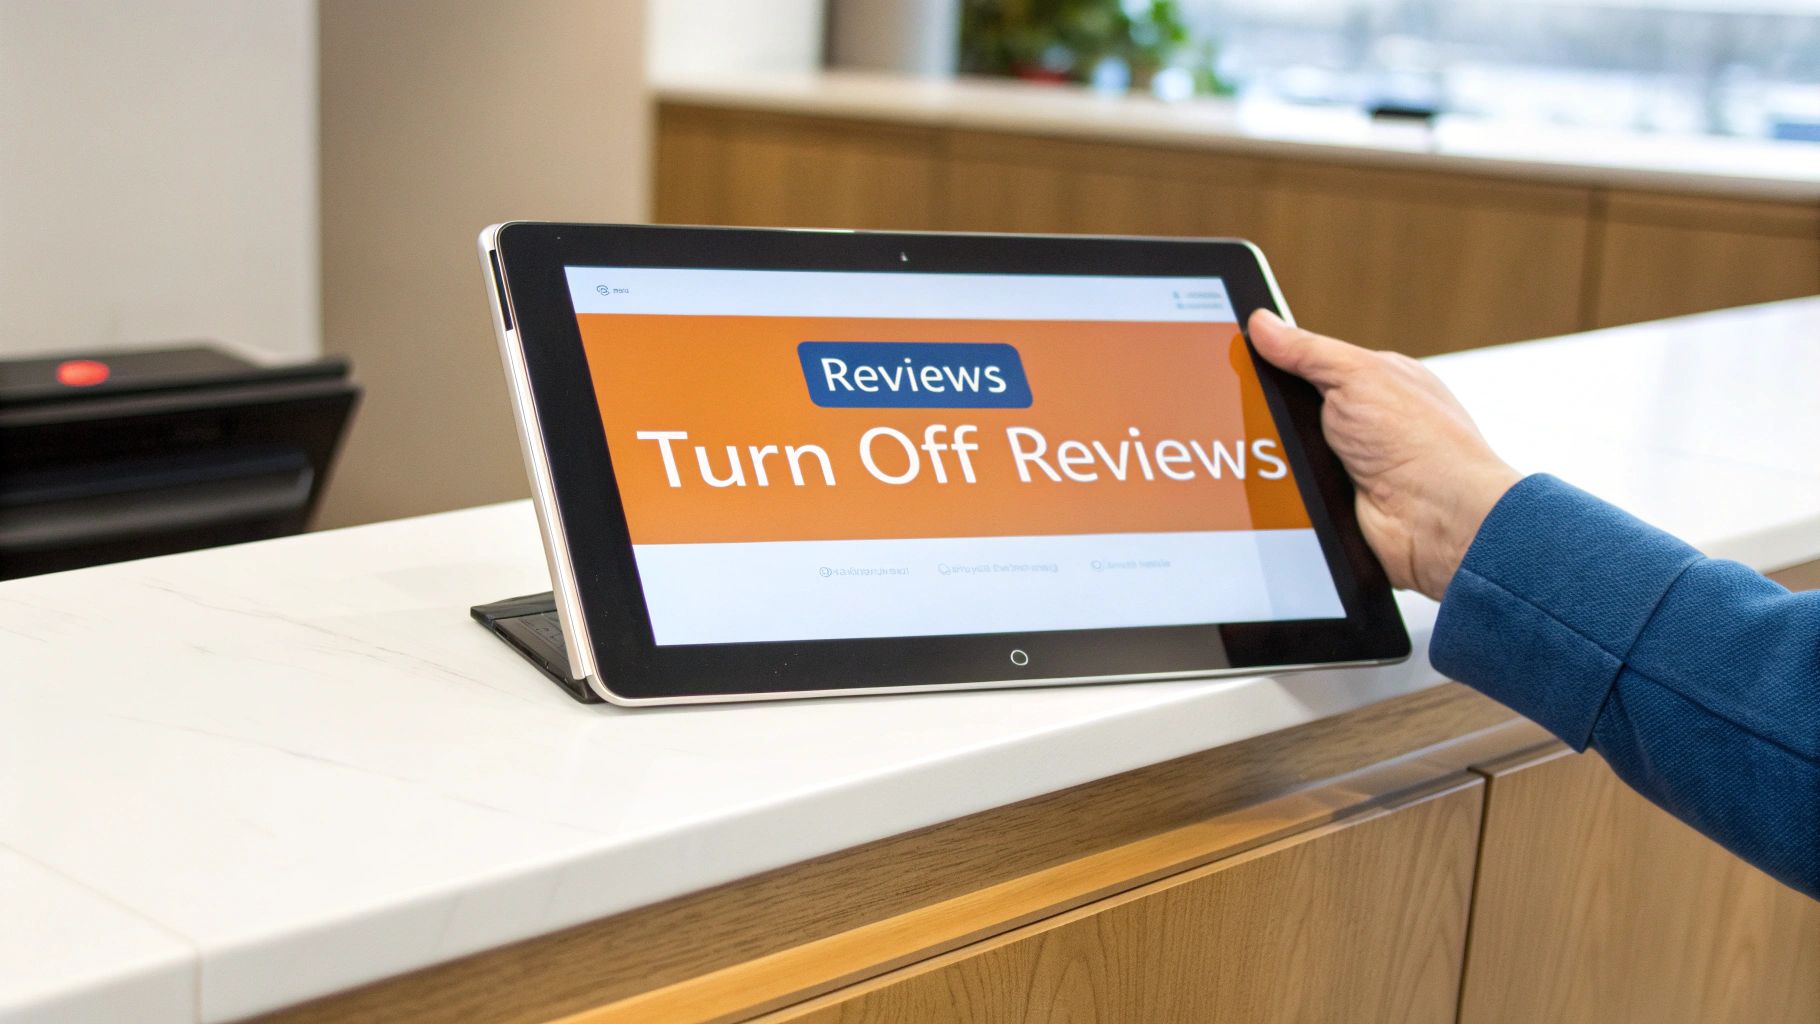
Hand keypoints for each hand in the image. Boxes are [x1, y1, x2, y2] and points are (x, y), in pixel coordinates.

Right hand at [1247, 310, 1521, 599]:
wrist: (1437, 523)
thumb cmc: (1424, 445)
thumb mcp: (1358, 375)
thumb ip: (1308, 350)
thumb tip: (1265, 324)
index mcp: (1373, 381)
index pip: (1310, 363)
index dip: (1275, 360)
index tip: (1236, 356)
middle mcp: (1362, 422)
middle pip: (1290, 408)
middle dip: (1267, 409)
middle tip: (1241, 405)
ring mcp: (1346, 464)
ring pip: (1283, 451)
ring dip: (1271, 453)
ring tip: (1256, 449)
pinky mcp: (1333, 502)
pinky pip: (1288, 490)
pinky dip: (1277, 489)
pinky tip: (1271, 484)